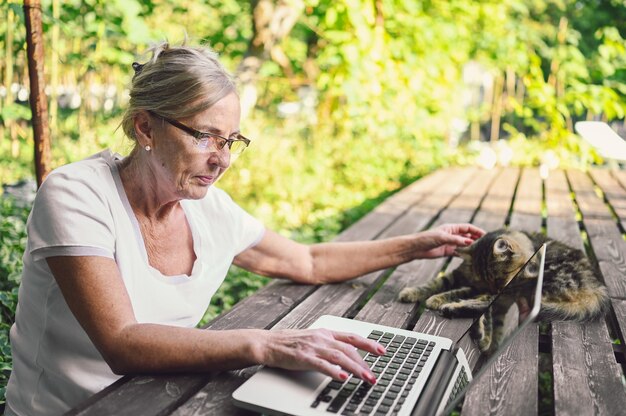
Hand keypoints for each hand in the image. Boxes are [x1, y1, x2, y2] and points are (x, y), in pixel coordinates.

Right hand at [258, 328, 384, 383]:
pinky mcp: (303, 357)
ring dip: (355, 368)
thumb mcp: (313, 339)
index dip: (368, 343)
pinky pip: (322, 364)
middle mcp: (322, 338)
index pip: (351, 337)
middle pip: (349, 349)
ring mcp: (313, 347)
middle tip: (374, 376)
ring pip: (340, 357)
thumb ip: (328, 346)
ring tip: (366, 378)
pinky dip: (334, 371)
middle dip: (365, 363)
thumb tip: (346, 356)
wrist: (267, 343)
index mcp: (325, 333)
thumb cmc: (289, 343)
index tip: (383, 351)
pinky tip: (342, 377)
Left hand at [414, 223, 484, 258]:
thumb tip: (470, 242)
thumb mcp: (442, 237)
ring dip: (472, 247)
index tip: (485, 235)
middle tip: (485, 244)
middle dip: (476, 239)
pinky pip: (459, 252)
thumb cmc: (427, 238)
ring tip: (481, 251)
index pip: (467, 227)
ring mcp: (450, 243)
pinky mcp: (447, 251)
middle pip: (467, 236)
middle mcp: (452, 235)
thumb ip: (456, 240)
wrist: (416, 248)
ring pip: (464, 244)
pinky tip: (471, 257)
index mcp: (451, 228)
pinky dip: (465, 254)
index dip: (476, 231)